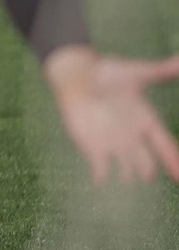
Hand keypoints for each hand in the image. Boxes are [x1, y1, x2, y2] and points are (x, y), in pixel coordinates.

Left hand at [44, 44, 178, 183]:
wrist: (79, 76)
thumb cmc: (109, 73)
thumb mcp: (136, 72)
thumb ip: (159, 70)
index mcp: (147, 121)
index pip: (164, 144)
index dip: (172, 160)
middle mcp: (134, 137)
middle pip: (147, 161)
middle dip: (148, 169)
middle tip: (147, 173)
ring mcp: (114, 144)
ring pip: (127, 169)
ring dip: (128, 174)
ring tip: (129, 176)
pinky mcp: (93, 147)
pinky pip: (100, 168)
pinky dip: (102, 175)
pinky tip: (101, 179)